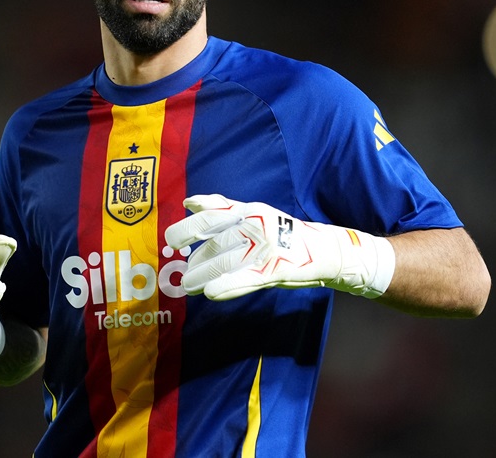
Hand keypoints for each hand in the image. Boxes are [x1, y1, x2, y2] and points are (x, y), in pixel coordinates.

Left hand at [164, 195, 394, 300]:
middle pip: (214, 243)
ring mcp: (264, 247)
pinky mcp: (274, 269)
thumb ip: (222, 208)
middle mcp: (254, 225)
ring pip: (224, 263)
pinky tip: (210, 294)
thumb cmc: (281, 233)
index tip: (170, 240)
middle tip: (179, 271)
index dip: (188, 227)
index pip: (211, 216)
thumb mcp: (253, 213)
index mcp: (248, 210)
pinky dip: (226, 286)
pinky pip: (245, 279)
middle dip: (193, 260)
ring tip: (187, 285)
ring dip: (202, 276)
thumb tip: (189, 202)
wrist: (325, 250)